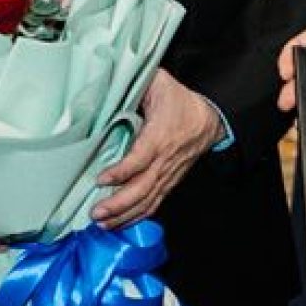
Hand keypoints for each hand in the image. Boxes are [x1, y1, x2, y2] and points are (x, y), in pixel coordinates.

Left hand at [92, 68, 218, 229]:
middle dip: (119, 204)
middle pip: (143, 188)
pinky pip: (154, 203)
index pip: (141, 159)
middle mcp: (165, 160)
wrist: (209, 119)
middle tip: (96, 213)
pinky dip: (137, 216)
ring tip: (102, 223)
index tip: (101, 179)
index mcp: (161, 135)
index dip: (121, 172)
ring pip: (148, 200)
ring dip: (125, 215)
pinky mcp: (169, 182)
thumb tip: (111, 81)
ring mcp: (168, 174)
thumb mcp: (159, 83)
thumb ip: (137, 82)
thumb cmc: (180, 101)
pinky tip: (120, 223)